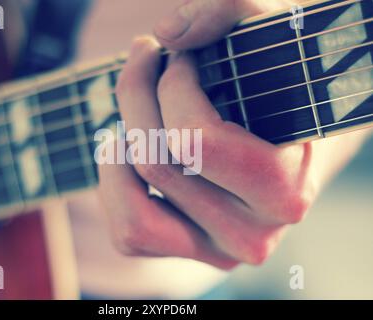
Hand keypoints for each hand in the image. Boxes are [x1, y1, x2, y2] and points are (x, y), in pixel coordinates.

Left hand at [97, 0, 369, 268]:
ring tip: (132, 111)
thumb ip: (227, 13)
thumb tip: (165, 35)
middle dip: (137, 96)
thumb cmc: (276, 89)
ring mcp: (217, 250)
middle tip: (146, 59)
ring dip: (118, 147)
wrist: (285, 142)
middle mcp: (253, 234)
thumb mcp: (268, 37)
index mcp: (285, 188)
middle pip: (158, 165)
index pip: (196, 141)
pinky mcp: (187, 256)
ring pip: (133, 212)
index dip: (171, 85)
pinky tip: (132, 149)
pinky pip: (127, 233)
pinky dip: (116, 185)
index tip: (178, 58)